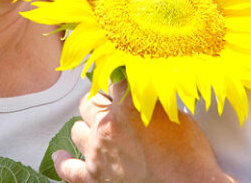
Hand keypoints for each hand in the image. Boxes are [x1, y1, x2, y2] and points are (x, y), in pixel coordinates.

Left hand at [53, 81, 236, 182]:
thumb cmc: (188, 157)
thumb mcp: (175, 114)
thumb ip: (150, 98)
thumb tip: (140, 87)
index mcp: (127, 105)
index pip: (112, 78)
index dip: (117, 79)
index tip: (118, 78)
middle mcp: (107, 125)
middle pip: (89, 103)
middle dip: (101, 103)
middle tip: (113, 108)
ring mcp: (97, 153)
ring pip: (78, 130)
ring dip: (88, 129)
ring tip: (99, 131)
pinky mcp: (93, 178)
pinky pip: (68, 169)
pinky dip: (63, 161)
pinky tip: (61, 156)